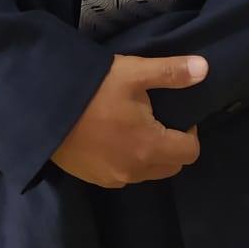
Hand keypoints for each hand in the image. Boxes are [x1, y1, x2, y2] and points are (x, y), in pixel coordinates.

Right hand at [50, 53, 207, 188]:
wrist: (43, 108)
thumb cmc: (94, 88)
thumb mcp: (134, 73)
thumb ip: (172, 72)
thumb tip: (206, 69)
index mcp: (150, 147)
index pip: (190, 153)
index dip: (190, 133)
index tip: (175, 113)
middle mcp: (135, 171)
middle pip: (170, 166)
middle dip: (172, 145)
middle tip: (156, 118)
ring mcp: (112, 178)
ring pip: (146, 172)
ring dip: (149, 154)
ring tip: (133, 125)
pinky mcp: (92, 178)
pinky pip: (122, 175)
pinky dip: (126, 160)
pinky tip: (111, 136)